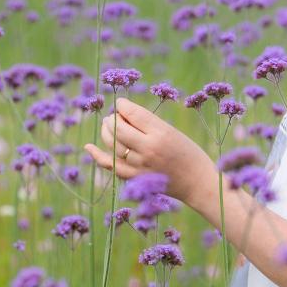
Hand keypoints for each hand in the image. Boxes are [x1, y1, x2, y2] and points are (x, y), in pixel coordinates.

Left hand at [83, 97, 216, 206]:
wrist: (197, 181)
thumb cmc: (188, 152)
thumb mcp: (172, 131)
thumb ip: (148, 123)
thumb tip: (122, 113)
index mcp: (161, 133)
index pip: (133, 113)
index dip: (123, 105)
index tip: (121, 104)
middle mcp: (148, 149)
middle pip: (119, 127)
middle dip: (113, 118)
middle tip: (115, 116)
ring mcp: (140, 165)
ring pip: (112, 144)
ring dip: (106, 132)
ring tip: (109, 126)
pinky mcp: (135, 178)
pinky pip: (110, 166)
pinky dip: (97, 156)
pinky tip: (88, 147)